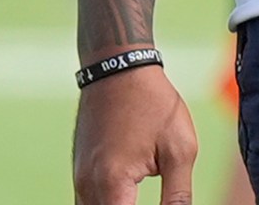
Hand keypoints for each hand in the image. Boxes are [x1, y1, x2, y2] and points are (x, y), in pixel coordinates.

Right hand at [73, 66, 200, 204]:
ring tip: (141, 197)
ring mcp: (79, 180)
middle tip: (164, 202)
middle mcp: (87, 187)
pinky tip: (128, 201)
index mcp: (112, 185)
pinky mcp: (79, 172)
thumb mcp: (179, 149)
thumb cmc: (153, 104)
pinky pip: (88, 204)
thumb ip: (178, 196)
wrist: (118, 66)